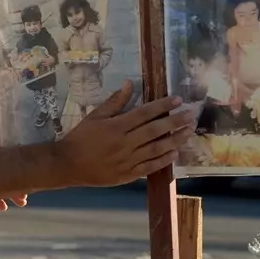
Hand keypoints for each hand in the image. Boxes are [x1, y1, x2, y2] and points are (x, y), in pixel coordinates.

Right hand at [55, 80, 194, 186]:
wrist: (68, 165)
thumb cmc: (80, 138)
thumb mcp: (94, 116)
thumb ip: (114, 102)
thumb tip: (130, 84)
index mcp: (116, 126)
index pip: (144, 113)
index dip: (162, 105)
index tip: (178, 100)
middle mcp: (124, 143)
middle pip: (155, 130)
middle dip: (175, 122)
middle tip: (191, 115)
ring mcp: (127, 160)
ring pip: (156, 149)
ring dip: (175, 140)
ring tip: (188, 133)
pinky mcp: (127, 174)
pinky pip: (149, 167)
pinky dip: (163, 160)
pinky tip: (175, 153)